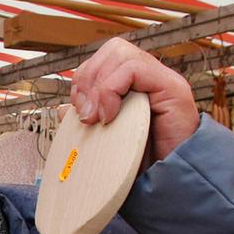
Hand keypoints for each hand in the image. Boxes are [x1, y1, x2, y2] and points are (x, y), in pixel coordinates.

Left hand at [69, 38, 199, 162]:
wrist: (171, 184)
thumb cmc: (143, 164)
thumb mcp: (106, 140)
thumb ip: (87, 122)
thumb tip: (61, 110)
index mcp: (135, 86)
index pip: (104, 59)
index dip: (84, 79)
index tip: (78, 111)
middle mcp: (150, 78)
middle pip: (112, 49)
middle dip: (88, 78)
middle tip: (85, 114)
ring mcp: (162, 80)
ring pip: (120, 53)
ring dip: (99, 85)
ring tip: (98, 116)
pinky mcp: (172, 88)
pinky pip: (134, 68)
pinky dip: (112, 90)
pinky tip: (110, 115)